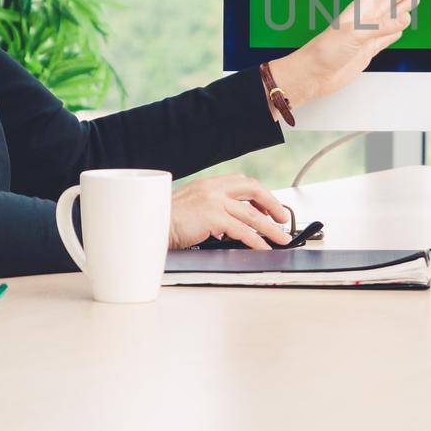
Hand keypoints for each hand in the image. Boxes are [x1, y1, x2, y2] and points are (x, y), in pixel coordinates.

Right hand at [168, 173, 293, 249]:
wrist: (148, 225)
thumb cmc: (165, 221)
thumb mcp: (190, 206)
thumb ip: (210, 208)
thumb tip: (230, 224)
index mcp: (208, 184)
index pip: (242, 183)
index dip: (259, 195)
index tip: (268, 206)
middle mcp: (213, 188)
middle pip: (253, 190)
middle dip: (272, 204)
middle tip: (282, 217)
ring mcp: (214, 201)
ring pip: (252, 214)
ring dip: (270, 228)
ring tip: (281, 238)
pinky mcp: (213, 217)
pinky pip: (243, 230)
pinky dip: (256, 240)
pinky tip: (263, 247)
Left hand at [266, 0, 421, 113]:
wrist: (315, 74)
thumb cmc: (326, 50)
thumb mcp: (354, 34)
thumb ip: (381, 26)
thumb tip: (405, 17)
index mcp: (359, 10)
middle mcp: (365, 20)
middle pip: (388, 0)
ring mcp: (367, 35)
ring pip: (390, 17)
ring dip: (402, 7)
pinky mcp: (368, 50)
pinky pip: (387, 38)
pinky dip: (396, 32)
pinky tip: (401, 28)